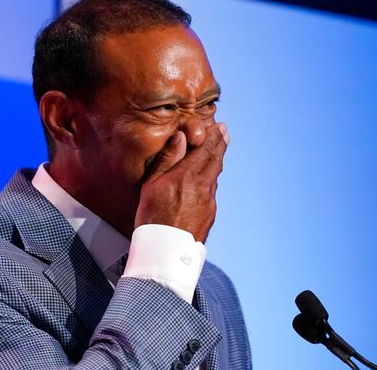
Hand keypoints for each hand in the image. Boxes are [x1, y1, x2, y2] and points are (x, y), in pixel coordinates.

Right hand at [134, 123, 229, 242]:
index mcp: (188, 174)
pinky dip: (212, 178)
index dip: (212, 135)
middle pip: (215, 159)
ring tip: (218, 149)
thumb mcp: (152, 184)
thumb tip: (180, 136)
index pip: (205, 148)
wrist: (166, 251)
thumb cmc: (153, 217)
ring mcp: (209, 201)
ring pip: (215, 174)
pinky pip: (212, 190)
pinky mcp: (210, 214)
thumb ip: (168, 159)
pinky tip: (209, 178)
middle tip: (224, 132)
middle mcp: (203, 185)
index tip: (218, 125)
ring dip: (217, 160)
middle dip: (220, 144)